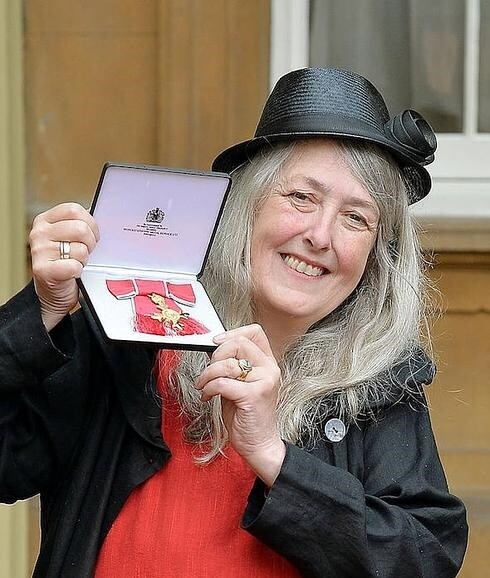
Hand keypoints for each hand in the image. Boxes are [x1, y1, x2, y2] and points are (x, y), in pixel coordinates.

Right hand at [29, 202, 99, 330]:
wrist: (54, 293)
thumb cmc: (66, 263)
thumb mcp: (70, 238)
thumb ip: (81, 224)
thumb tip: (104, 214)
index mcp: (45, 220)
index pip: (74, 209)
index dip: (90, 223)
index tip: (92, 234)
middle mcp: (39, 233)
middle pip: (80, 228)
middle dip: (91, 243)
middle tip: (87, 252)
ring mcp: (39, 251)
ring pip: (80, 249)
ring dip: (84, 259)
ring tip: (77, 263)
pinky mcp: (43, 270)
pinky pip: (74, 266)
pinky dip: (79, 271)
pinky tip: (73, 273)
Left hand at [194, 324, 285, 485]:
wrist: (260, 444)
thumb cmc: (248, 415)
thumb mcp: (240, 384)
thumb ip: (233, 366)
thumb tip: (213, 350)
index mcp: (267, 363)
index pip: (254, 332)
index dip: (232, 333)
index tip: (216, 343)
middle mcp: (269, 369)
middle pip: (239, 343)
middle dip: (215, 355)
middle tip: (208, 371)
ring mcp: (264, 381)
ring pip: (228, 364)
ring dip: (208, 374)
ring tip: (204, 386)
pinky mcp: (253, 396)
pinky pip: (222, 383)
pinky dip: (209, 388)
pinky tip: (207, 396)